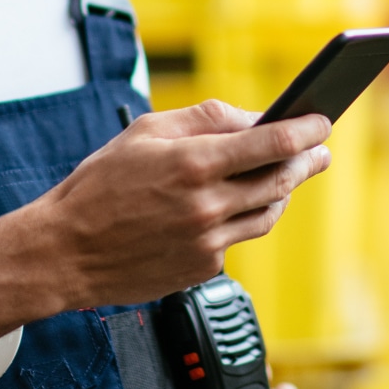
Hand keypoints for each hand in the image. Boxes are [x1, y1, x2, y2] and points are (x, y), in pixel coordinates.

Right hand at [25, 100, 331, 307]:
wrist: (65, 251)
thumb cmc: (99, 186)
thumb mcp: (145, 132)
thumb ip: (205, 120)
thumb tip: (253, 119)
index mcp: (194, 164)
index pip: (272, 143)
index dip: (306, 131)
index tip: (323, 123)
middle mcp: (207, 206)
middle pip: (280, 181)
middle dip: (307, 163)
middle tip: (320, 153)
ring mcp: (208, 242)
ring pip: (267, 214)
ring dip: (280, 193)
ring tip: (281, 177)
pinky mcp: (203, 269)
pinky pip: (238, 239)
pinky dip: (241, 220)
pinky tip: (229, 208)